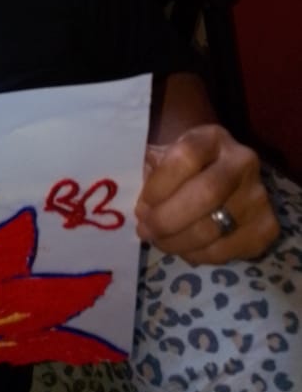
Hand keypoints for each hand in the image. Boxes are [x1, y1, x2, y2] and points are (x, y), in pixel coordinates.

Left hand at [135, 123, 279, 263]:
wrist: (213, 172)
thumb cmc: (176, 166)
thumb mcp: (159, 157)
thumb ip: (144, 173)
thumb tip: (125, 201)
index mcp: (211, 137)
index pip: (185, 157)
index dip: (159, 186)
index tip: (140, 205)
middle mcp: (243, 161)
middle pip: (206, 194)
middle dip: (168, 219)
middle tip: (145, 230)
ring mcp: (258, 195)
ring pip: (216, 227)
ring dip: (178, 242)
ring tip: (158, 240)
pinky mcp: (266, 227)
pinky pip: (228, 250)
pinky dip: (199, 255)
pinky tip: (183, 248)